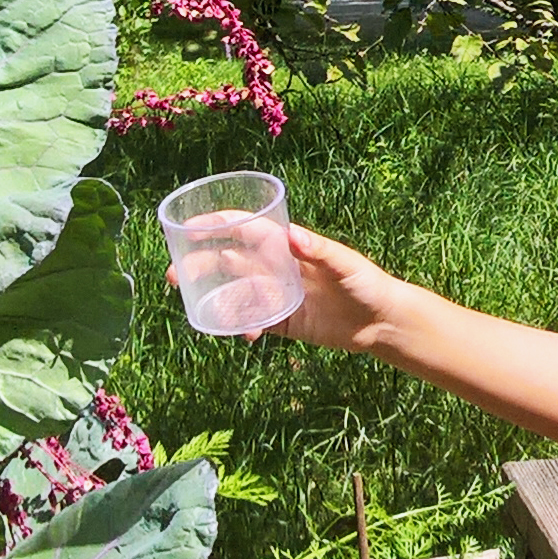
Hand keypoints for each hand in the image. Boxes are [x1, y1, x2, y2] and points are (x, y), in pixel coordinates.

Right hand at [168, 224, 403, 350]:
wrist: (383, 321)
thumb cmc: (368, 283)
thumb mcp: (346, 265)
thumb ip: (321, 251)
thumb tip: (292, 235)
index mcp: (289, 247)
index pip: (246, 229)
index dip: (216, 225)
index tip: (188, 226)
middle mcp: (279, 268)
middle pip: (230, 262)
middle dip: (201, 265)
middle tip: (174, 274)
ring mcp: (280, 295)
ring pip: (237, 293)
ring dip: (214, 297)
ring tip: (191, 303)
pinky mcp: (286, 322)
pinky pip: (255, 323)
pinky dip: (243, 327)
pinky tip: (240, 334)